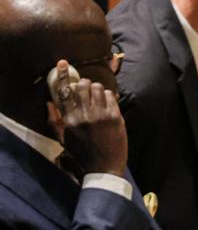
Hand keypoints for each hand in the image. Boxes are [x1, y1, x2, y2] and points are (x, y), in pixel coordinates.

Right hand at [48, 59, 127, 176]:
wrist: (104, 166)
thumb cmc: (82, 153)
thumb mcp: (63, 139)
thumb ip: (54, 120)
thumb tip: (49, 103)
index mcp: (69, 120)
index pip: (64, 93)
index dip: (63, 76)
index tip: (62, 64)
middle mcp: (84, 115)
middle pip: (82, 86)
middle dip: (84, 84)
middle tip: (85, 89)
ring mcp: (101, 115)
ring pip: (98, 88)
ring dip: (97, 89)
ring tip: (97, 98)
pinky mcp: (115, 116)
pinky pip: (111, 95)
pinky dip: (108, 96)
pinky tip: (107, 104)